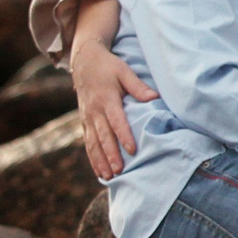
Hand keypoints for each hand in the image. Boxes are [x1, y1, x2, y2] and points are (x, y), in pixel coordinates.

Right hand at [70, 0, 156, 180]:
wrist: (83, 61)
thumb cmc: (108, 66)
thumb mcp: (123, 71)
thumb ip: (138, 86)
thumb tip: (154, 98)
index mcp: (106, 99)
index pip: (117, 121)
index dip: (124, 136)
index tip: (132, 150)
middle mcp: (94, 111)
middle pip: (103, 137)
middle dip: (111, 155)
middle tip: (119, 171)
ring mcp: (87, 117)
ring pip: (93, 143)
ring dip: (100, 161)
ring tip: (108, 176)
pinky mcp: (84, 121)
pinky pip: (87, 143)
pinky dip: (92, 158)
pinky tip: (99, 171)